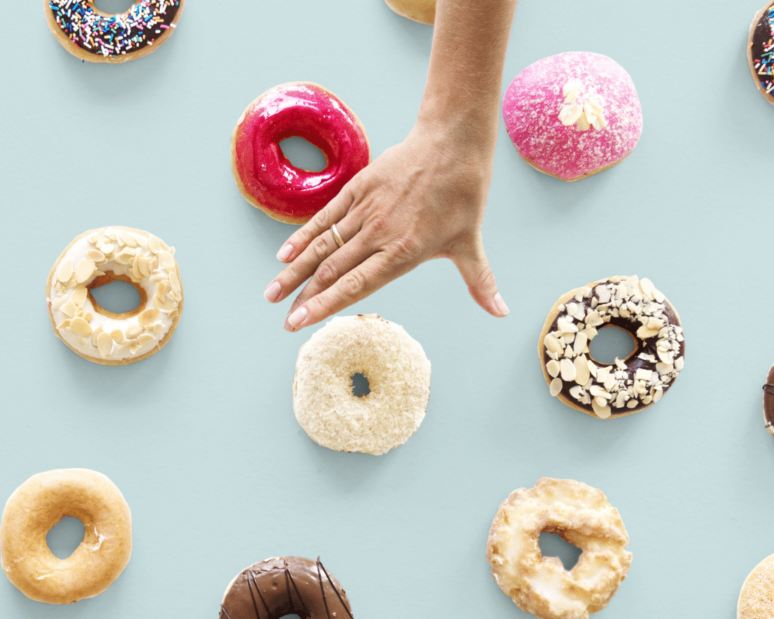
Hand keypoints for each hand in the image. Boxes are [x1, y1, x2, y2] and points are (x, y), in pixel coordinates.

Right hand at [262, 120, 508, 331]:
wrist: (452, 142)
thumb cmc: (463, 195)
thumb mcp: (470, 243)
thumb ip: (480, 282)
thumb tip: (502, 312)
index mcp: (404, 252)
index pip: (357, 285)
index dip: (326, 305)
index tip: (301, 322)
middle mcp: (380, 233)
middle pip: (333, 271)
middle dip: (305, 297)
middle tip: (283, 319)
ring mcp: (366, 210)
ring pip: (323, 246)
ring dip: (295, 271)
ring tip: (272, 293)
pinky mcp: (358, 188)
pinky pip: (325, 217)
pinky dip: (303, 236)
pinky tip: (285, 255)